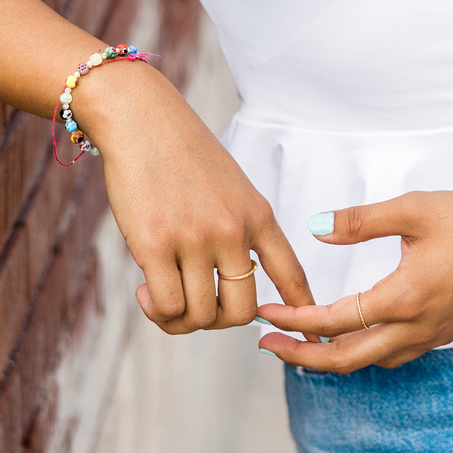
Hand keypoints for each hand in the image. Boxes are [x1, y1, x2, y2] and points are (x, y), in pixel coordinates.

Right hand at [77, 60, 315, 333]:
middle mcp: (232, 229)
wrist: (142, 119)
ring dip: (179, 318)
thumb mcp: (231, 186)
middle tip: (194, 304)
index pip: (291, 272)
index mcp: (258, 214)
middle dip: (219, 321)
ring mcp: (195, 238)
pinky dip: (156, 310)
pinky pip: (167, 306)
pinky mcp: (155, 244)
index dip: (303, 310)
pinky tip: (145, 291)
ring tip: (161, 296)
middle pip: (241, 312)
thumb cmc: (183, 153)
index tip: (310, 333)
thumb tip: (228, 284)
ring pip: (200, 316)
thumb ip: (239, 228)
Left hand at [255, 188, 452, 369]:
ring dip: (332, 357)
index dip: (295, 320)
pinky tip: (353, 332)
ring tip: (303, 340)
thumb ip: (362, 220)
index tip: (265, 316)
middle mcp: (417, 327)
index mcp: (404, 297)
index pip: (336, 321)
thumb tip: (317, 226)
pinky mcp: (444, 331)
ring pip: (371, 362)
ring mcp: (433, 335)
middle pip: (346, 360)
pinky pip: (394, 355)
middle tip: (267, 345)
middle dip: (301, 356)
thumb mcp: (414, 208)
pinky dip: (363, 352)